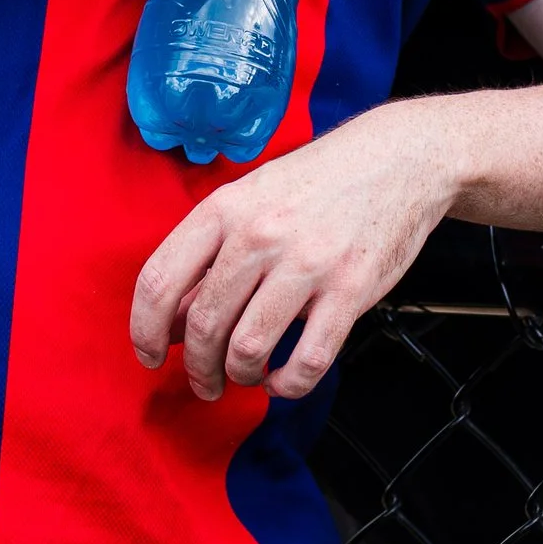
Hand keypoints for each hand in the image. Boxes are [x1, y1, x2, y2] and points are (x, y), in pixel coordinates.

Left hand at [132, 102, 458, 400]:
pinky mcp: (350, 289)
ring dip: (241, 377)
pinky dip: (288, 385)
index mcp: (225, 208)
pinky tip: (285, 379)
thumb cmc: (317, 182)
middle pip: (203, 325)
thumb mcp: (251, 199)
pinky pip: (307, 361)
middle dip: (198, 369)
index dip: (144, 330)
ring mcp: (307, 263)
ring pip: (249, 348)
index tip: (150, 355)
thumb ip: (211, 253)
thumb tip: (173, 320)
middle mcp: (260, 234)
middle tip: (205, 382)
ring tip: (247, 376)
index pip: (160, 279)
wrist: (398, 159)